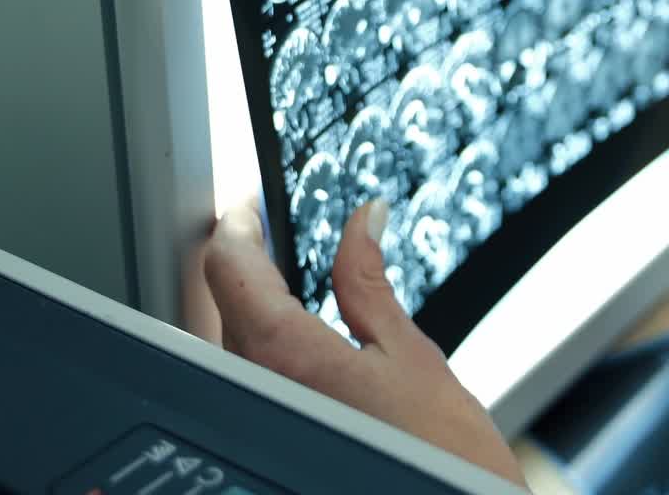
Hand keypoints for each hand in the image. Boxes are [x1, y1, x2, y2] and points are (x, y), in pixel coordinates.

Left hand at [204, 202, 526, 488]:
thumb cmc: (441, 461)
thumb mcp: (410, 353)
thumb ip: (369, 280)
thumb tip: (363, 219)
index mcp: (286, 360)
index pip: (230, 269)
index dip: (237, 227)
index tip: (249, 208)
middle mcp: (256, 397)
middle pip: (227, 310)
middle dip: (248, 271)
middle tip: (276, 237)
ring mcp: (256, 430)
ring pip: (235, 353)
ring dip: (255, 316)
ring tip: (294, 290)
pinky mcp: (264, 451)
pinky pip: (249, 389)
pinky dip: (264, 359)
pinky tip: (300, 354)